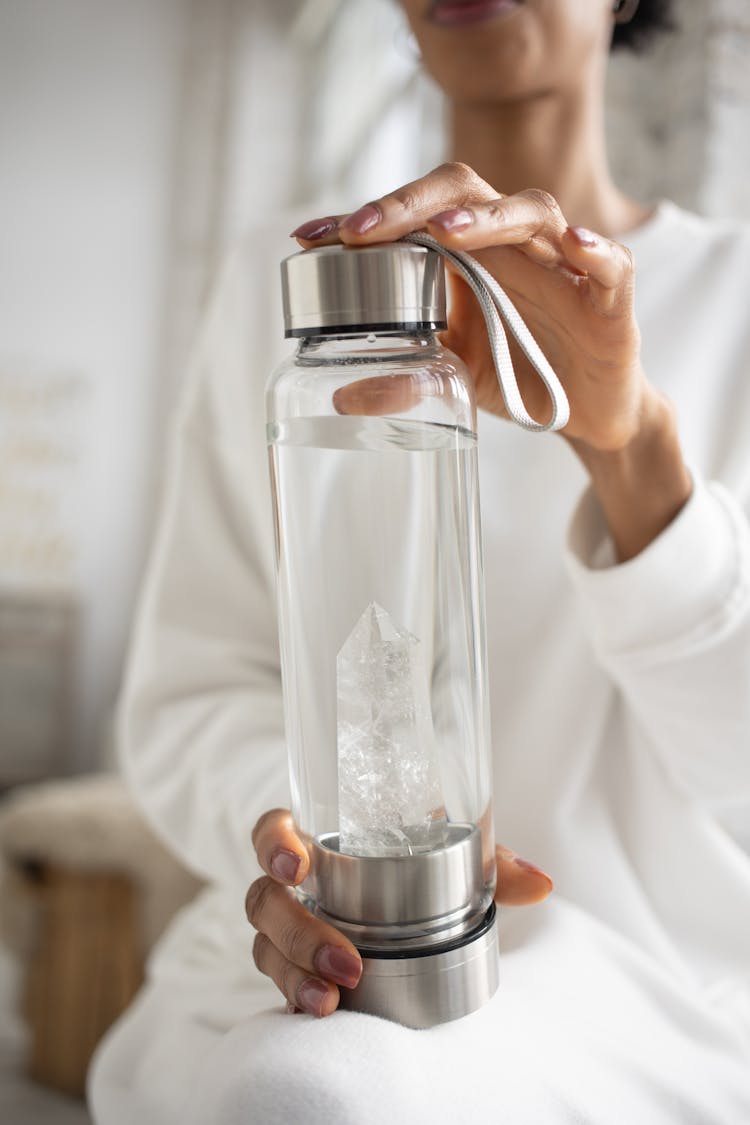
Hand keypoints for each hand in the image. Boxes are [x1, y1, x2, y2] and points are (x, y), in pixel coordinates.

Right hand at [247, 807, 552, 1017]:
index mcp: (325, 840)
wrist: (415, 906)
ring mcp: (293, 930)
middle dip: (296, 932)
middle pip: (265, 900)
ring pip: (265, 947)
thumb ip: (494, 863)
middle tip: (345, 962)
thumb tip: (542, 885)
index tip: (296, 866)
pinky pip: (281, 983)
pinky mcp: (297, 970)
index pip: (274, 830)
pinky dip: (297, 997)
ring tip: (332, 999)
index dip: (273, 843)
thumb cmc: (424, 862)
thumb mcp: (457, 854)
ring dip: (295, 974)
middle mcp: (298, 885)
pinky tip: (322, 1013)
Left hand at [292, 162, 647, 451]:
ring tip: (446, 234)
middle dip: (409, 204)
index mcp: (468, 256)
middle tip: (360, 230)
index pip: (413, 216)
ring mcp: (562, 267)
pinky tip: (573, 246)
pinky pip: (610, 265)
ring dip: (487, 219)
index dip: (362, 218)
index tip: (306, 237)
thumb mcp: (454, 377)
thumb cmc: (520, 374)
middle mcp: (511, 246)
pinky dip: (595, 252)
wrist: (589, 412)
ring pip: (530, 213)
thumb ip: (405, 378)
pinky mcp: (609, 300)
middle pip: (464, 193)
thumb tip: (342, 395)